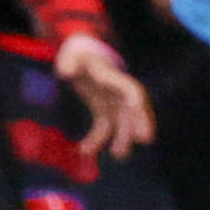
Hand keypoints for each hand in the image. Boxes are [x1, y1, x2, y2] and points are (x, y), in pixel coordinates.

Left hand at [57, 31, 158, 155]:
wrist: (80, 54)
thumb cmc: (78, 53)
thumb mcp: (72, 55)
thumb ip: (69, 62)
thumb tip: (65, 72)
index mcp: (114, 77)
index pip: (133, 92)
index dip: (139, 106)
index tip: (141, 114)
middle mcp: (117, 92)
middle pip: (131, 110)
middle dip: (138, 124)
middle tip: (144, 140)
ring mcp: (112, 102)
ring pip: (120, 123)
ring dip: (121, 138)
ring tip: (120, 155)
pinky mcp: (102, 109)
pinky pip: (103, 126)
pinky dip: (96, 139)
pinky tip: (84, 150)